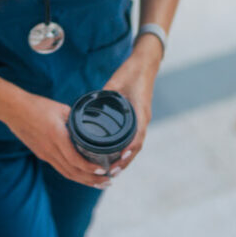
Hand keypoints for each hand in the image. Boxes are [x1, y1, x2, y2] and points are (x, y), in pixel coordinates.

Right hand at [5, 93, 109, 188]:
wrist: (13, 110)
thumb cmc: (37, 106)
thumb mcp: (61, 108)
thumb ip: (76, 119)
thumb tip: (92, 124)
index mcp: (57, 136)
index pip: (75, 159)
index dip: (89, 168)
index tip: (103, 170)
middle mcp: (50, 149)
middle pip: (72, 172)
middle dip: (91, 179)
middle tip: (107, 182)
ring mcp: (45, 154)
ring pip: (66, 173)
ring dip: (83, 180)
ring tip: (98, 184)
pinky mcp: (41, 154)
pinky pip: (60, 168)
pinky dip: (73, 174)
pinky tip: (82, 175)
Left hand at [102, 36, 159, 177]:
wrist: (144, 63)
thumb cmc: (131, 72)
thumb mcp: (116, 82)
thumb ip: (105, 95)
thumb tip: (90, 107)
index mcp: (140, 112)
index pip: (137, 138)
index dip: (128, 151)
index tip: (118, 160)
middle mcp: (142, 118)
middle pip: (136, 146)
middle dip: (125, 161)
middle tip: (111, 173)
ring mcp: (141, 119)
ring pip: (135, 144)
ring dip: (126, 158)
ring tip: (113, 171)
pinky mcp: (137, 117)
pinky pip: (134, 136)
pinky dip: (127, 149)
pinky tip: (117, 156)